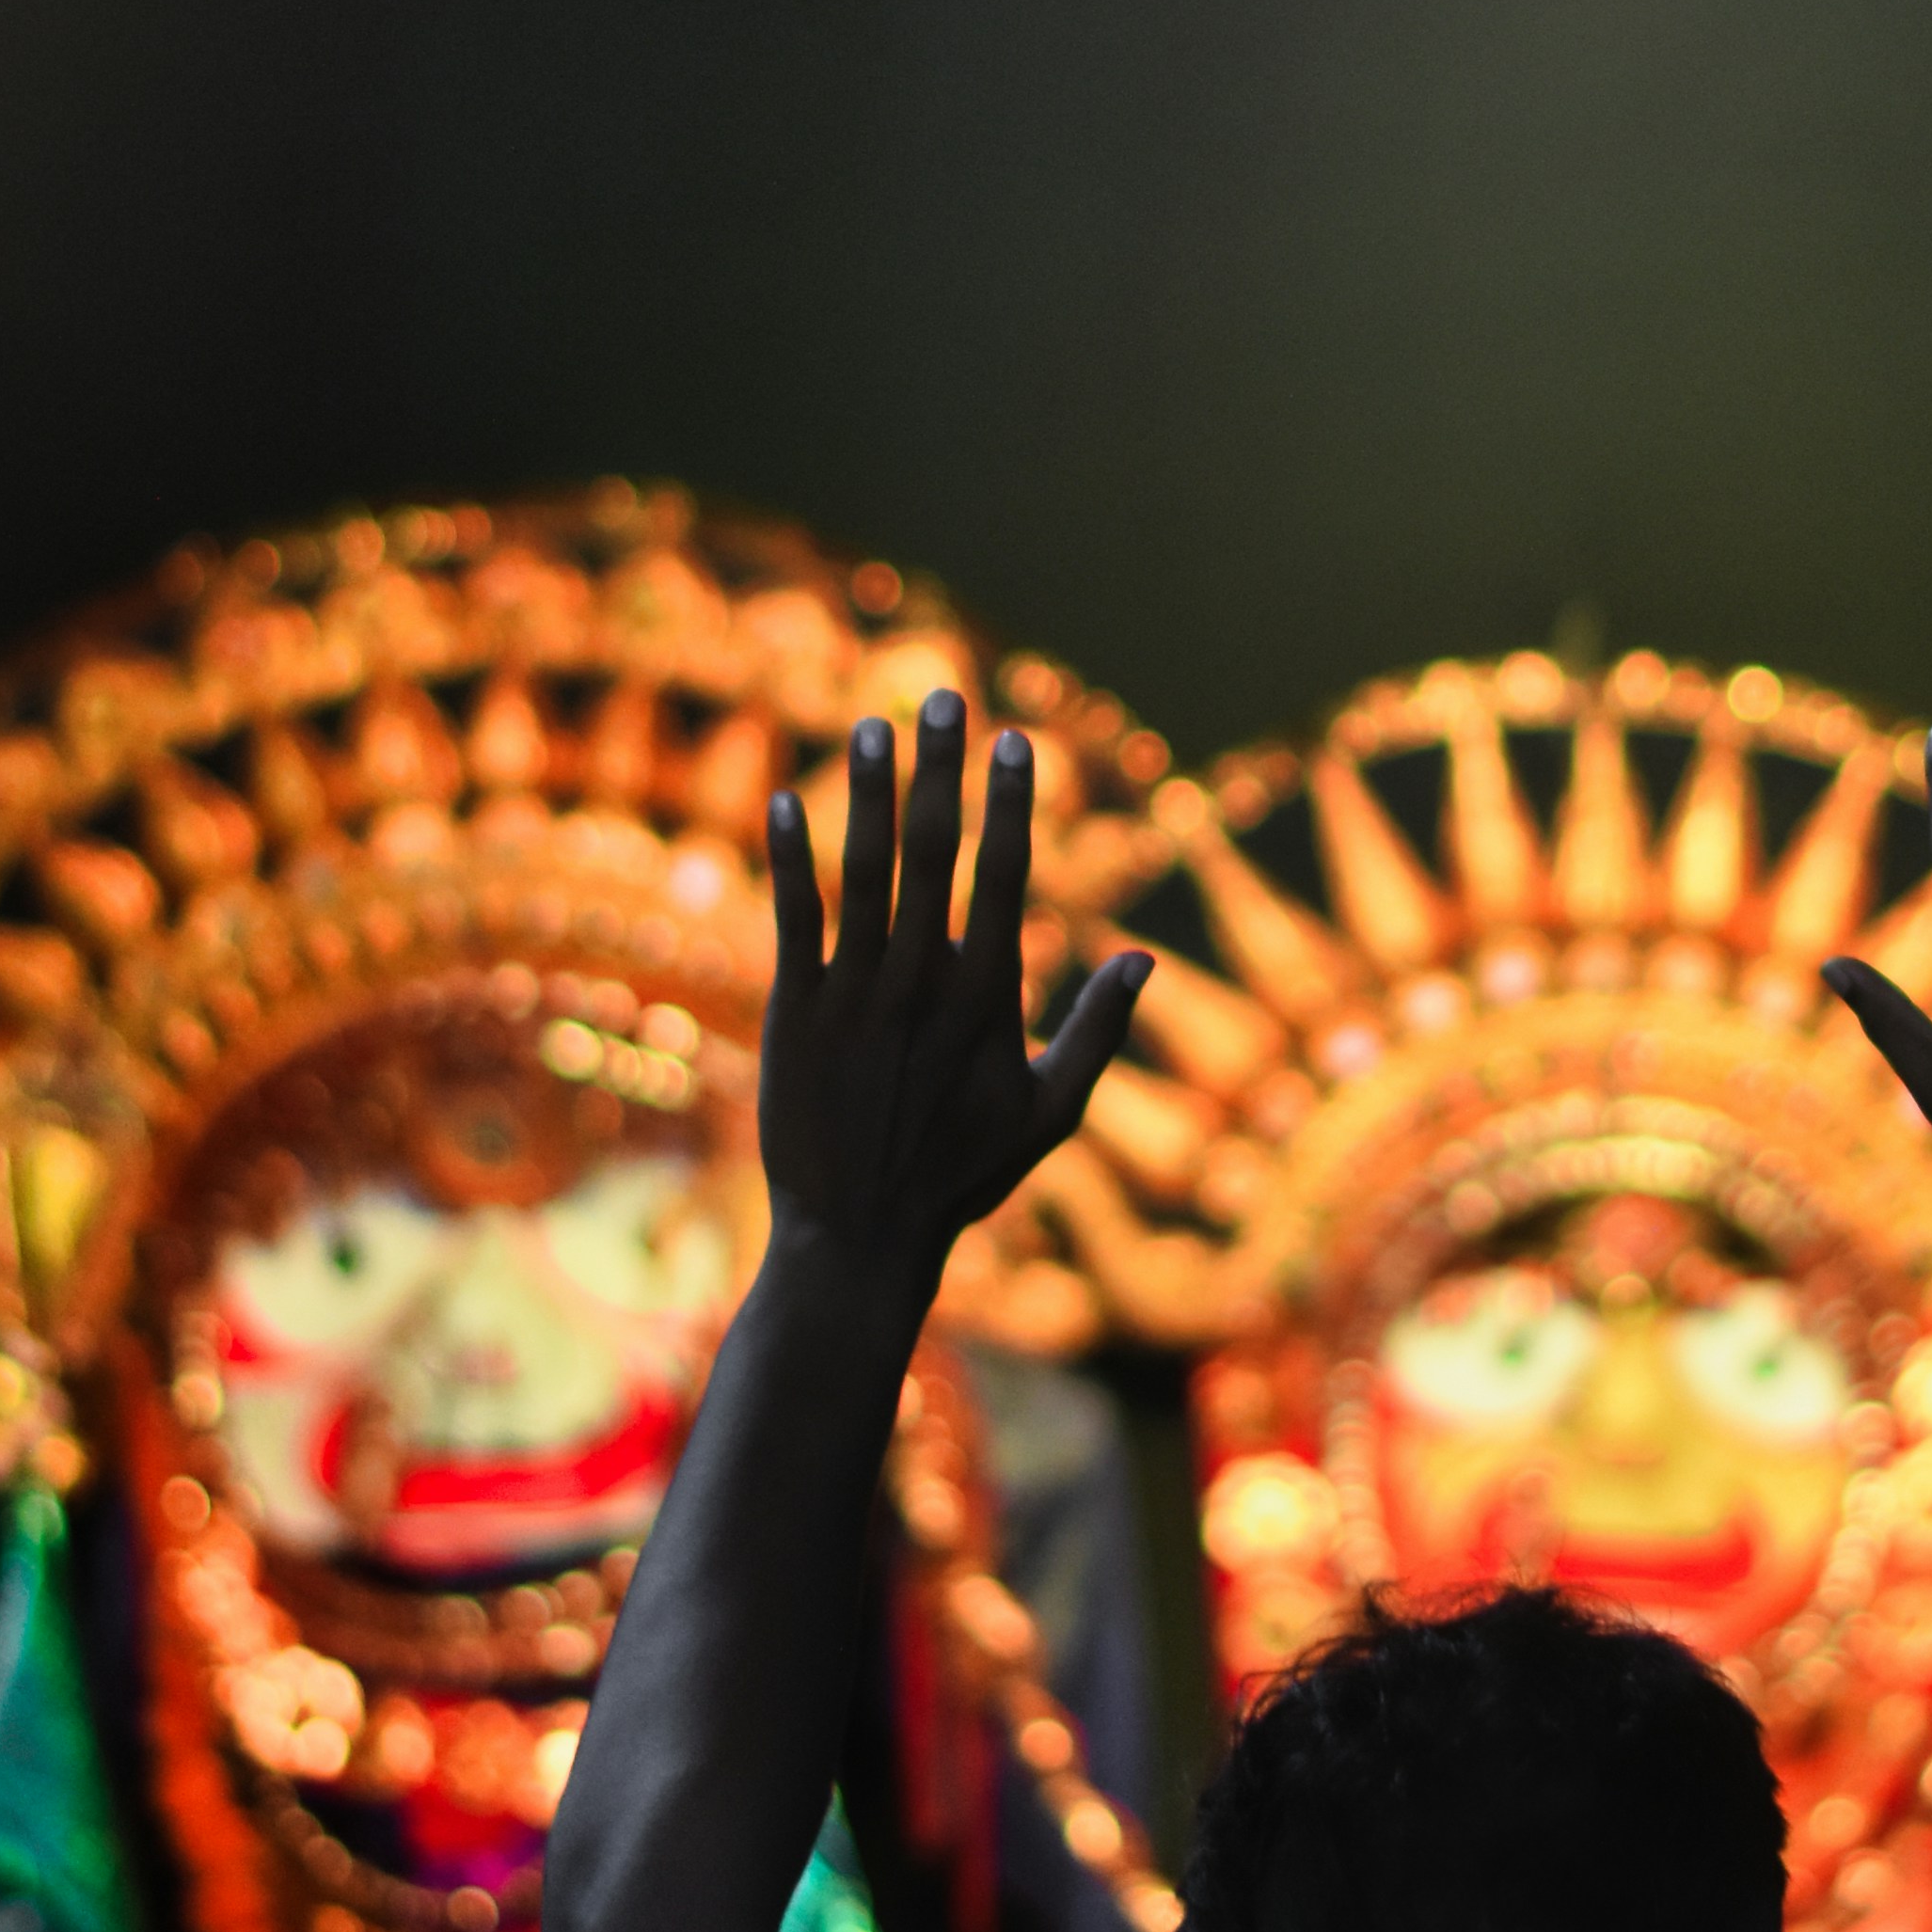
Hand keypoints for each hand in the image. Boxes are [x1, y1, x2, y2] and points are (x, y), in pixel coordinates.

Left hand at [760, 698, 1149, 1306]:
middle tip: (945, 696)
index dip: (1011, 800)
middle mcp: (922, 982)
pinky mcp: (794, 1011)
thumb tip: (1146, 959)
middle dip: (943, 767)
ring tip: (874, 724)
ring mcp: (854, 993)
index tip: (1015, 739)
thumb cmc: (961, 1176)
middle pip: (935, 851)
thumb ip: (1098, 1030)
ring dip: (870, 791)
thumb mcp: (1050, 1112)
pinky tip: (786, 800)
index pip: (1005, 874)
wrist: (858, 1235)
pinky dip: (789, 858)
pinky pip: (792, 917)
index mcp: (988, 996)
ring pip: (864, 870)